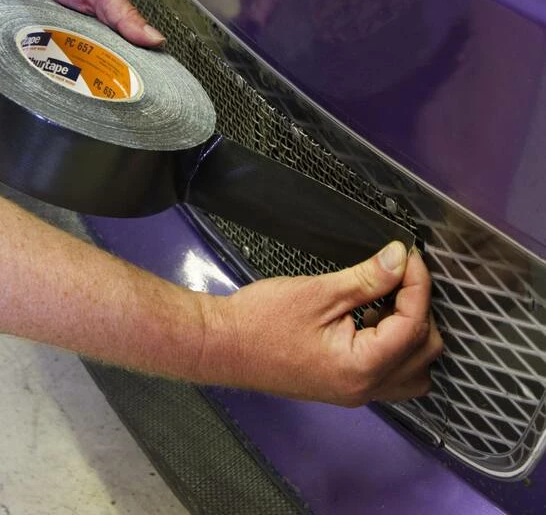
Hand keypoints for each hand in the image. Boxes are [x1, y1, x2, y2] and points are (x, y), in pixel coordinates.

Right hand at [202, 241, 441, 405]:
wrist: (224, 345)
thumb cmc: (263, 318)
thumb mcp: (319, 292)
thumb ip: (367, 278)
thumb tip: (401, 257)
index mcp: (362, 367)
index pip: (414, 326)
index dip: (418, 285)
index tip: (408, 254)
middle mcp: (367, 389)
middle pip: (424, 352)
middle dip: (419, 308)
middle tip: (396, 274)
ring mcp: (356, 392)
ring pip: (413, 369)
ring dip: (411, 332)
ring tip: (386, 298)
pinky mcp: (345, 386)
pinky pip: (391, 372)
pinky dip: (394, 344)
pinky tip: (372, 316)